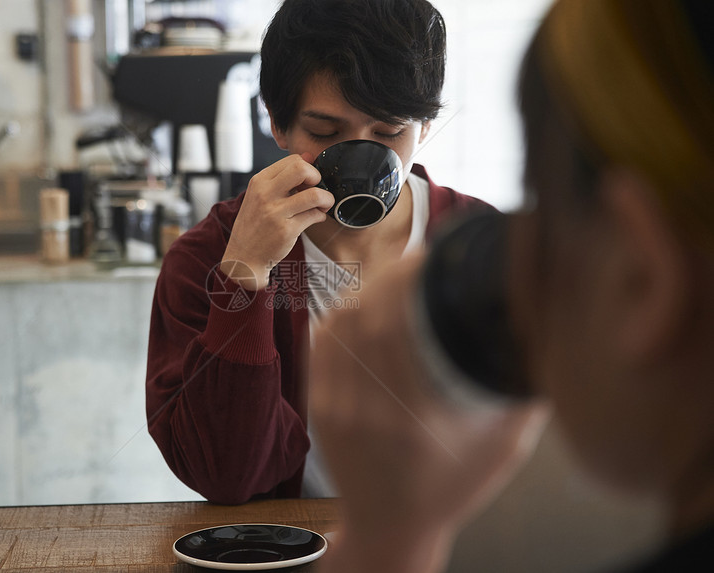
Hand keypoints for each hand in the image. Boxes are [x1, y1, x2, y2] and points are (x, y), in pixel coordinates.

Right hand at [221, 153, 334, 288]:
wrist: (243, 256)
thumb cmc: (255, 224)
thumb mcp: (260, 195)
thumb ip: (283, 177)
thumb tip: (309, 156)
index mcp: (259, 181)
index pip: (293, 160)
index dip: (307, 168)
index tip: (308, 181)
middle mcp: (265, 194)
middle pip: (302, 169)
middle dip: (317, 176)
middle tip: (316, 188)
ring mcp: (275, 212)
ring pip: (314, 194)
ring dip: (326, 198)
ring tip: (323, 205)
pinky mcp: (286, 230)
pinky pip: (314, 215)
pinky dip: (320, 215)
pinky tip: (315, 218)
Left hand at [309, 253, 549, 572]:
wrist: (390, 530)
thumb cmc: (451, 491)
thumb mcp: (503, 450)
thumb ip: (524, 396)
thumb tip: (545, 337)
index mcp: (413, 418)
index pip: (397, 325)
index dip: (408, 279)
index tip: (429, 257)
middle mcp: (367, 411)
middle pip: (365, 317)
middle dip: (388, 276)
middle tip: (413, 259)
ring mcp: (336, 409)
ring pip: (338, 325)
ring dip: (363, 292)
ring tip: (390, 279)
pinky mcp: (319, 408)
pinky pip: (322, 346)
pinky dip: (340, 318)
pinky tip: (360, 305)